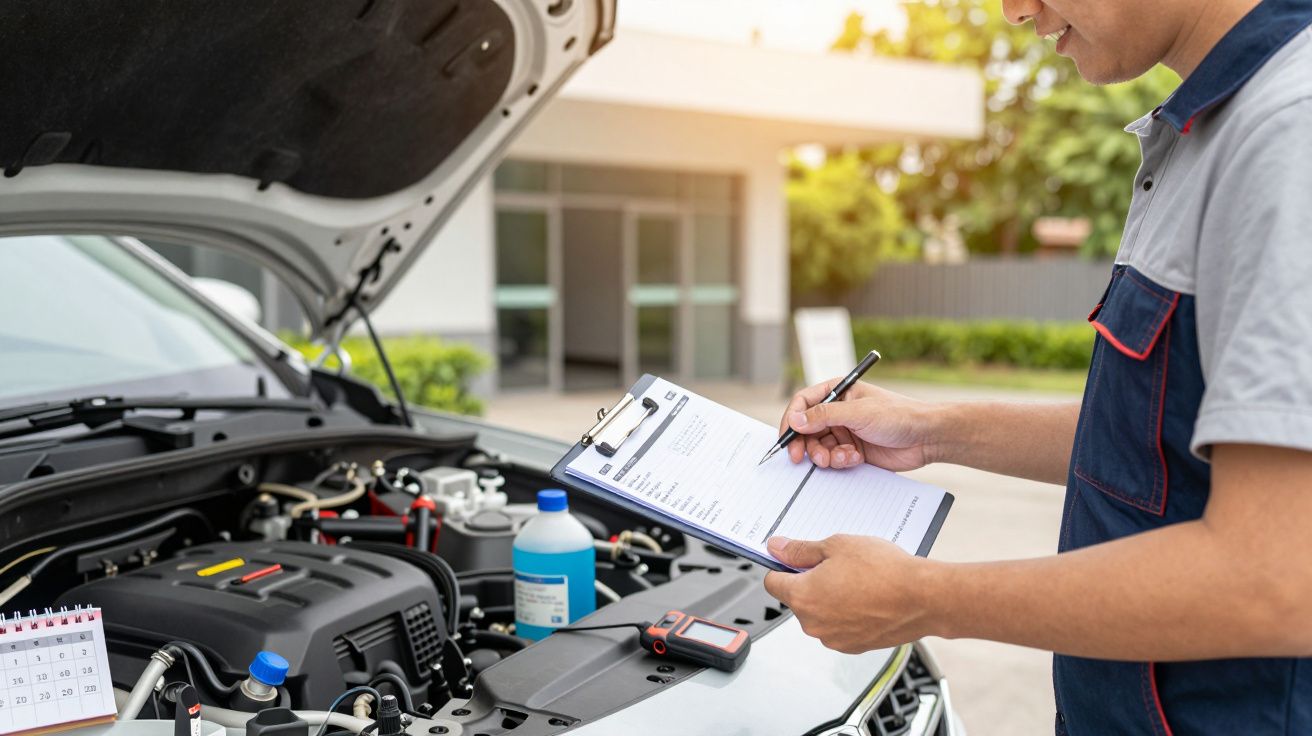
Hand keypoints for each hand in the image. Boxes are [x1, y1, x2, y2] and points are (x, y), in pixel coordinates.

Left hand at [763, 535, 931, 653]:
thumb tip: (777, 548)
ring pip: (820, 613)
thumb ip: (801, 550)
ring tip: (858, 581)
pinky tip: (867, 597)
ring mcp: (833, 638)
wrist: (923, 598)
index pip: (772, 582)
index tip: (795, 558)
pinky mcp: (853, 646)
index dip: (783, 566)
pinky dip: (847, 613)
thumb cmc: (884, 571)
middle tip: (838, 565)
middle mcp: (813, 624)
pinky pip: (840, 626)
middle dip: (811, 581)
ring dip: (830, 598)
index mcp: (803, 597)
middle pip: (798, 598)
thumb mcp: (836, 546)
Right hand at [779, 379, 941, 470]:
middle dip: (805, 445)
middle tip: (801, 458)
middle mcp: (838, 411)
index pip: (803, 403)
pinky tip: (855, 459)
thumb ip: (823, 416)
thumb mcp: (858, 413)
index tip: (787, 438)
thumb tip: (795, 419)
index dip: (791, 420)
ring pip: (818, 447)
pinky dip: (839, 461)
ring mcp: (845, 431)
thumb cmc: (898, 415)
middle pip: (806, 429)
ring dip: (825, 456)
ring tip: (840, 458)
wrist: (926, 438)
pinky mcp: (852, 450)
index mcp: (837, 392)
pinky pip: (833, 458)